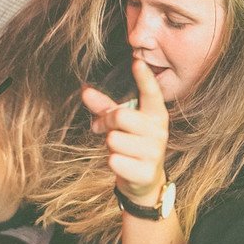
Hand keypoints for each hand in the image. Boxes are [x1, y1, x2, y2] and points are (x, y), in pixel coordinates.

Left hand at [82, 59, 168, 203]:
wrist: (145, 181)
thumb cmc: (131, 145)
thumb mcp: (121, 124)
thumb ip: (104, 107)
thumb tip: (85, 90)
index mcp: (155, 115)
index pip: (151, 93)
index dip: (144, 78)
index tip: (137, 61)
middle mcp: (159, 131)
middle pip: (121, 116)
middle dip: (106, 123)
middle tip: (104, 129)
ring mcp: (154, 152)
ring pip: (114, 139)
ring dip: (110, 145)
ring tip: (120, 150)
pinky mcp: (146, 172)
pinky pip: (114, 160)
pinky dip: (113, 162)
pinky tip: (123, 165)